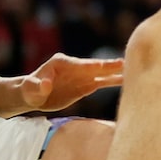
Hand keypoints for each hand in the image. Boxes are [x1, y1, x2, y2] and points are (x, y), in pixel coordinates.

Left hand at [0, 54, 122, 114]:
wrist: (31, 96)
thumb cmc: (27, 91)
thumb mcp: (29, 89)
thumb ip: (36, 86)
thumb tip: (44, 85)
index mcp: (61, 63)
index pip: (80, 64)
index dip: (92, 66)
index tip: (105, 66)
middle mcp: (75, 67)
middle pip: (95, 66)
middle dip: (109, 65)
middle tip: (127, 63)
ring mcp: (81, 76)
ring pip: (102, 74)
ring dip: (116, 73)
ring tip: (133, 71)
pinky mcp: (85, 86)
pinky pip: (101, 83)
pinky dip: (112, 82)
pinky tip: (127, 81)